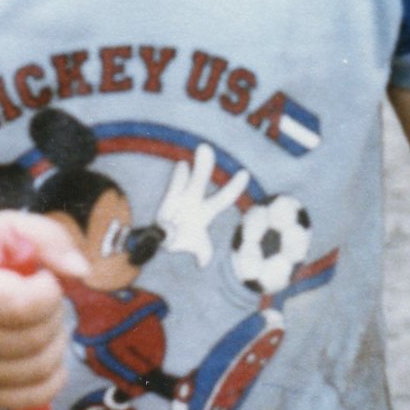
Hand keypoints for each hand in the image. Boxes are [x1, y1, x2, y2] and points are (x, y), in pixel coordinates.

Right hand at [0, 211, 85, 409]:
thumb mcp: (6, 228)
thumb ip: (48, 237)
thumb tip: (81, 271)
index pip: (23, 305)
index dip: (50, 290)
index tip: (43, 277)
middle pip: (35, 337)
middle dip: (55, 314)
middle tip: (43, 298)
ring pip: (40, 368)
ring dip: (57, 341)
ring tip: (42, 321)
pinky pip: (34, 397)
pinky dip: (54, 375)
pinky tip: (45, 351)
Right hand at [154, 141, 247, 266]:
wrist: (164, 240)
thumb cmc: (184, 241)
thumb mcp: (200, 249)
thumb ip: (202, 252)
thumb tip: (204, 262)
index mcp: (206, 213)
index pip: (223, 198)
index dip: (233, 187)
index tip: (245, 173)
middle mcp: (195, 202)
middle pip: (200, 183)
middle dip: (203, 167)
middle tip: (205, 148)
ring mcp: (181, 200)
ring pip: (188, 185)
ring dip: (194, 171)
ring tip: (200, 151)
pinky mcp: (168, 203)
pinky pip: (174, 189)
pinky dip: (179, 180)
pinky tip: (183, 166)